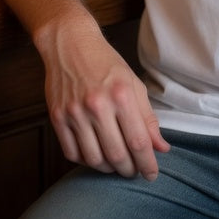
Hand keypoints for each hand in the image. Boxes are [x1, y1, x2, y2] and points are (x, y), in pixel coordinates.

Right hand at [37, 15, 169, 179]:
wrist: (70, 44)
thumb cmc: (106, 63)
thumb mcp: (133, 84)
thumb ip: (148, 118)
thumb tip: (161, 148)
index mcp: (121, 95)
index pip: (138, 141)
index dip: (147, 164)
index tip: (152, 174)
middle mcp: (97, 105)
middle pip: (116, 154)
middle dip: (129, 170)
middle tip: (134, 171)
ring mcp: (74, 112)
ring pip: (94, 159)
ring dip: (108, 168)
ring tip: (116, 164)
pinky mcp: (57, 117)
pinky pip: (72, 153)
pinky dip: (86, 161)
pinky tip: (95, 155)